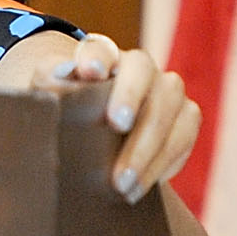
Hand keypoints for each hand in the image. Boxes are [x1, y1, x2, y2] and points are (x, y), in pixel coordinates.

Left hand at [44, 33, 202, 202]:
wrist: (98, 137)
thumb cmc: (70, 112)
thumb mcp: (50, 97)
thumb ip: (50, 82)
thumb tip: (62, 75)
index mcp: (101, 57)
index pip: (99, 48)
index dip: (96, 57)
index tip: (89, 72)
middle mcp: (139, 68)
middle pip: (142, 72)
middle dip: (130, 98)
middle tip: (116, 125)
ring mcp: (167, 92)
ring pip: (170, 105)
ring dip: (147, 146)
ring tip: (122, 183)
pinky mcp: (186, 119)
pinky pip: (184, 135)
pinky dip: (164, 162)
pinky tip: (140, 187)